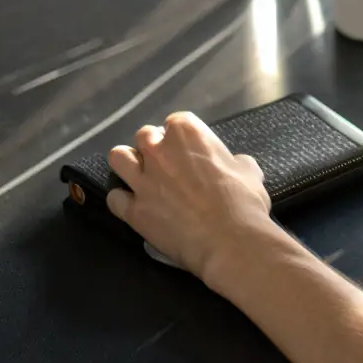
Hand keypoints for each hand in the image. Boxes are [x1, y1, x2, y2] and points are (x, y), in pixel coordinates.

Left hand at [107, 112, 274, 283]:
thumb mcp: (248, 169)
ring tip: (140, 178)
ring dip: (128, 165)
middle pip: (144, 135)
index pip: (175, 121)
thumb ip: (232, 160)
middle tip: (166, 165)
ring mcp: (142, 179)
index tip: (189, 151)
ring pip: (118, 158)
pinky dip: (122, 201)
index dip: (181, 137)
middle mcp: (159, 149)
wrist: (230, 241)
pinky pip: (114, 198)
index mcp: (187, 132)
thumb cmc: (243, 201)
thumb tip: (231, 165)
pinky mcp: (133, 210)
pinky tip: (134, 207)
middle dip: (153, 147)